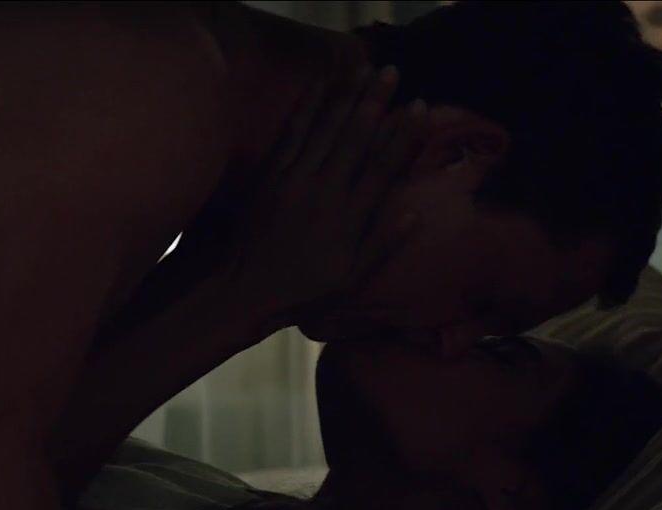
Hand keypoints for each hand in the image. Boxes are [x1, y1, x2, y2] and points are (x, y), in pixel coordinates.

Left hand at [225, 66, 427, 326]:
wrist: (242, 289)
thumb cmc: (301, 289)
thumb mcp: (351, 278)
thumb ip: (382, 243)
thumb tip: (414, 213)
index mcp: (349, 216)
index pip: (384, 165)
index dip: (403, 133)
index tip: (420, 106)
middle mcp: (324, 190)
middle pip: (355, 136)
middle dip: (375, 100)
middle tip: (392, 71)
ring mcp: (294, 178)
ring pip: (325, 128)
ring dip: (346, 96)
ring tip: (363, 68)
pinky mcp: (269, 174)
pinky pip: (292, 132)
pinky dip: (307, 106)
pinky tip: (320, 85)